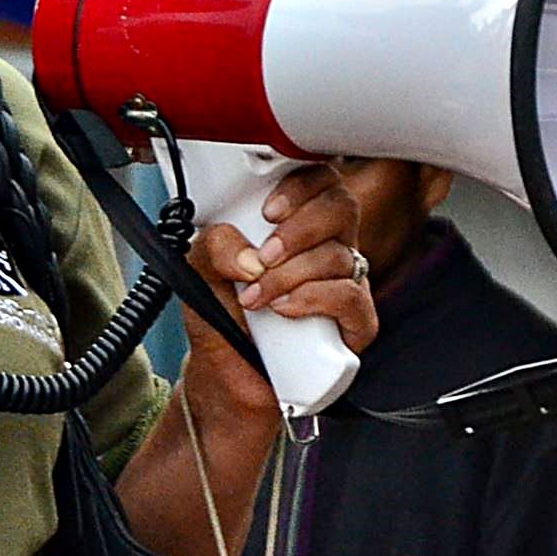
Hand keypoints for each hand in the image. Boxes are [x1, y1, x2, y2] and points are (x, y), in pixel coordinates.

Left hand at [182, 168, 379, 386]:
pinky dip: (313, 299)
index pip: (319, 182)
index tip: (268, 210)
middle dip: (298, 229)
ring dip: (290, 274)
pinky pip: (351, 296)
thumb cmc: (222, 317)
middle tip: (263, 256)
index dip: (301, 186)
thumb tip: (248, 255)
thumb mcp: (200, 273)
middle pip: (341, 208)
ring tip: (256, 298)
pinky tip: (285, 309)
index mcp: (296, 224)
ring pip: (339, 256)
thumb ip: (212, 246)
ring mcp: (346, 282)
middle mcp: (327, 247)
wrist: (229, 373)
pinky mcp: (357, 320)